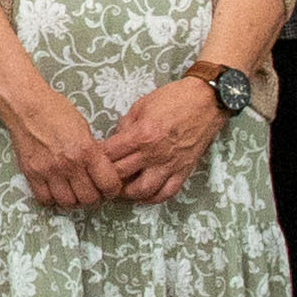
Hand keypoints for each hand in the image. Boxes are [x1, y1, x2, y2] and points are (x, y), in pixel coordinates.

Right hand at [0, 81, 122, 209]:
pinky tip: (55, 189)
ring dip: (74, 200)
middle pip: (89, 199)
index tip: (109, 188)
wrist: (26, 106)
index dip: (112, 190)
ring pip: (68, 203)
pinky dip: (52, 198)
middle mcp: (69, 164)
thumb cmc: (57, 112)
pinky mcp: (31, 174)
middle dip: (94, 198)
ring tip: (73, 191)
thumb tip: (100, 171)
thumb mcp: (84, 128)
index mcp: (86, 150)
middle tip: (91, 190)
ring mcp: (48, 171)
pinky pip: (45, 199)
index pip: (108, 184)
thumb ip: (93, 152)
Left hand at [98, 76, 227, 202]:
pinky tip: (143, 195)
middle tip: (98, 177)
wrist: (207, 101)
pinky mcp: (184, 171)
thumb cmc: (174, 99)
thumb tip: (114, 142)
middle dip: (105, 178)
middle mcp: (154, 154)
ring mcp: (170, 165)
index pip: (109, 155)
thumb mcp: (141, 106)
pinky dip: (152, 198)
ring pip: (142, 191)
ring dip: (127, 193)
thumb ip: (125, 126)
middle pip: (121, 175)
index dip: (95, 159)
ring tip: (119, 189)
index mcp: (141, 135)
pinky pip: (166, 193)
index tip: (89, 160)